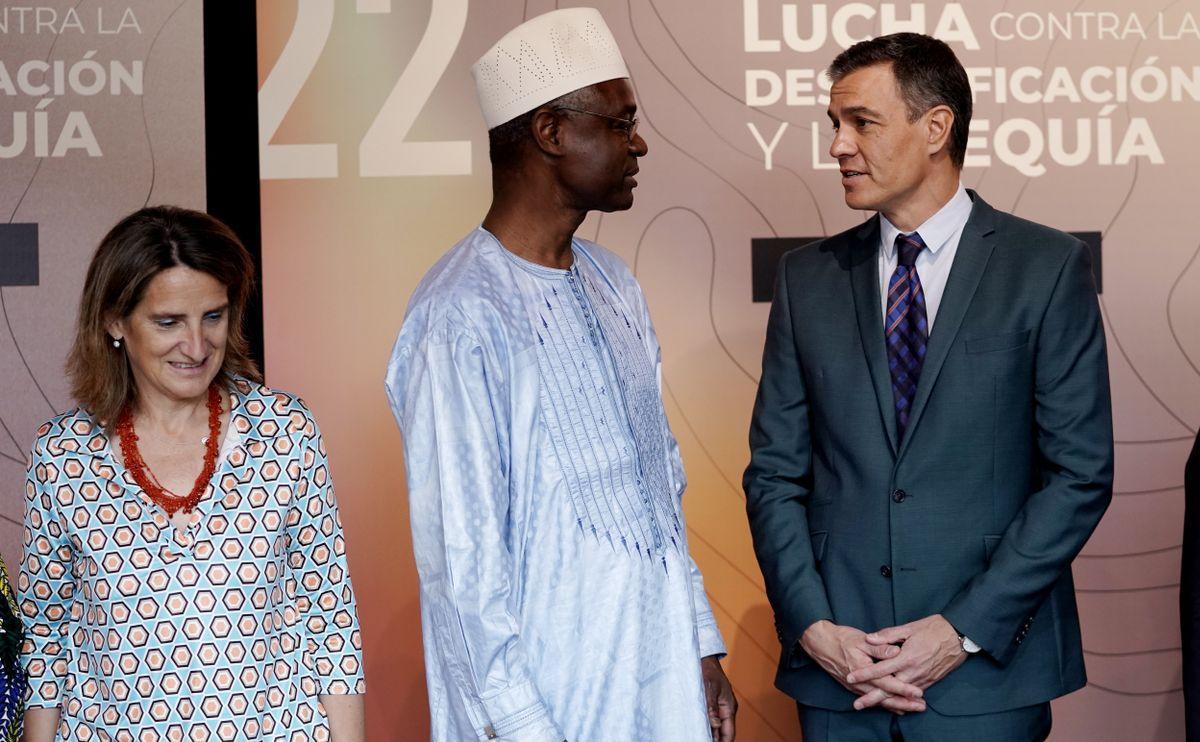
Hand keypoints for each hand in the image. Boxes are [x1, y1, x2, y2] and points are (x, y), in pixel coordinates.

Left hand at [701, 655, 736, 740]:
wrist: (705, 660)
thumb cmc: (709, 671)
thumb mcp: (710, 688)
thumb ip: (712, 706)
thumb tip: (715, 724)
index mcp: (730, 708)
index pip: (729, 732)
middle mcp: (726, 710)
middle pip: (723, 732)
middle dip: (715, 740)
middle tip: (701, 740)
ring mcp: (720, 708)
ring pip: (716, 727)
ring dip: (710, 733)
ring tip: (698, 737)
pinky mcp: (712, 705)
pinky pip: (710, 720)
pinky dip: (706, 726)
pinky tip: (697, 730)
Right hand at [799, 620, 925, 713]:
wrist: (820, 643)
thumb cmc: (841, 639)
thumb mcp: (861, 640)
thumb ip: (879, 647)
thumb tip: (896, 652)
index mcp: (863, 669)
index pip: (887, 682)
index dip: (903, 688)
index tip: (918, 692)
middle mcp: (859, 682)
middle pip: (885, 697)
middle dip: (904, 703)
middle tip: (921, 706)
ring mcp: (855, 687)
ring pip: (878, 700)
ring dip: (896, 705)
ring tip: (912, 709)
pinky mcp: (853, 687)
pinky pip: (871, 698)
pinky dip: (884, 703)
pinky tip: (894, 707)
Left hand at [846, 614, 966, 696]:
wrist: (960, 637)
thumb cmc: (934, 628)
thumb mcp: (910, 627)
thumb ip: (888, 635)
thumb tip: (869, 638)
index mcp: (907, 657)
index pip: (881, 669)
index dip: (865, 674)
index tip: (851, 677)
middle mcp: (914, 672)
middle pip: (889, 688)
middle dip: (872, 698)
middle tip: (857, 705)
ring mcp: (923, 679)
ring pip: (901, 694)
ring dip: (886, 701)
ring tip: (870, 705)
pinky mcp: (930, 682)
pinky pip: (913, 694)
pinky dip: (902, 700)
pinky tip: (893, 704)